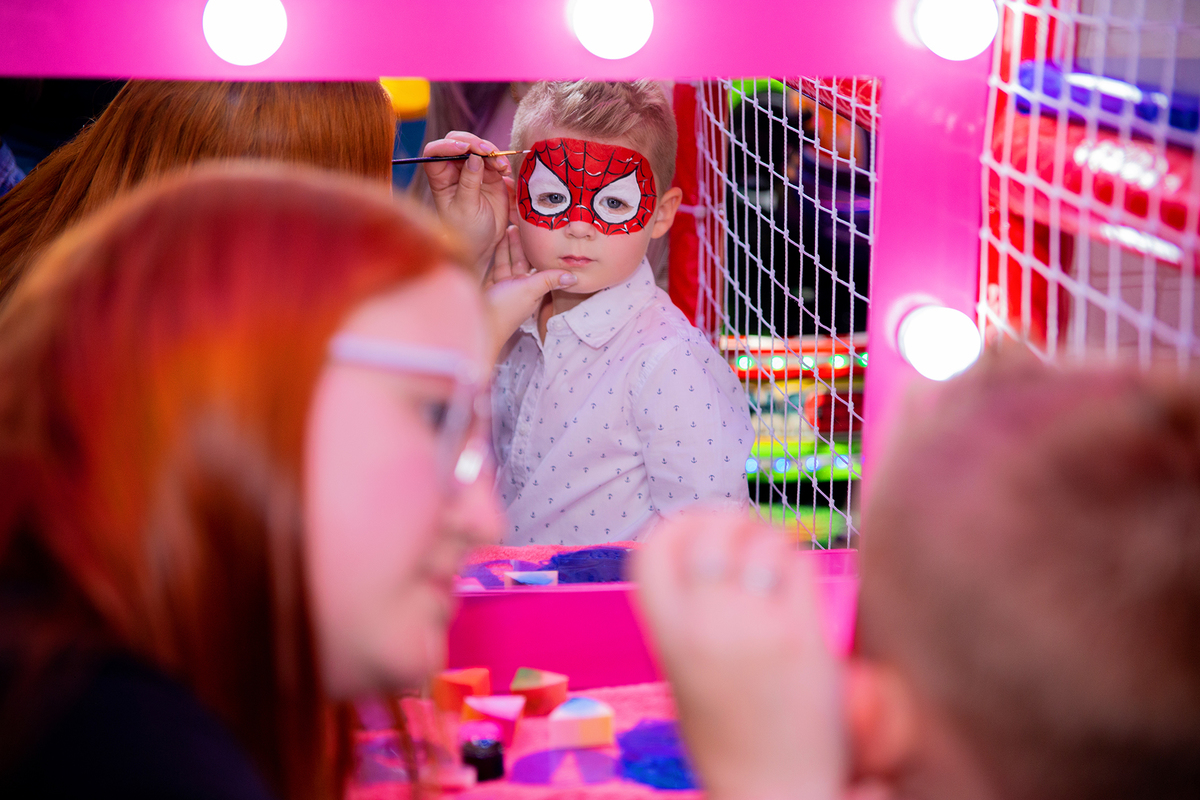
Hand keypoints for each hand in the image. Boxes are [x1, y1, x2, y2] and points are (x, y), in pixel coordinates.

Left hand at [422, 132, 511, 271]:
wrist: (484, 244)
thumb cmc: (467, 231)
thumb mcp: (466, 208)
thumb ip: (469, 182)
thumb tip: (474, 158)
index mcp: (440, 178)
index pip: (435, 152)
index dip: (447, 145)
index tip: (464, 149)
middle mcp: (453, 170)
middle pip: (458, 142)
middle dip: (473, 143)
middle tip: (487, 151)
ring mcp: (471, 170)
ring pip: (478, 147)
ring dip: (490, 151)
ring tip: (501, 166)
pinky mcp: (489, 174)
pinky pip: (494, 158)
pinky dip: (501, 160)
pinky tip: (506, 170)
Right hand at [483, 225, 575, 360]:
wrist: (476, 324)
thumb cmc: (505, 310)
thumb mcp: (530, 291)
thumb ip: (549, 280)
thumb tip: (575, 277)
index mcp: (533, 289)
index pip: (537, 265)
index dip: (537, 250)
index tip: (537, 233)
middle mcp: (519, 287)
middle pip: (521, 261)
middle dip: (520, 244)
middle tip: (519, 224)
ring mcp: (504, 287)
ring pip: (507, 261)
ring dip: (507, 246)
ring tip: (508, 227)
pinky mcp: (490, 286)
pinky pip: (494, 266)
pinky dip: (495, 254)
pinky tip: (494, 241)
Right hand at [634, 509, 844, 799]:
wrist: (771, 795)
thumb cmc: (728, 739)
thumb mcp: (682, 676)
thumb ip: (686, 619)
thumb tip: (703, 554)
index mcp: (668, 639)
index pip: (654, 549)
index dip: (677, 526)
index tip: (698, 526)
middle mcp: (707, 628)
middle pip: (709, 533)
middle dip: (728, 520)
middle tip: (744, 530)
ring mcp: (756, 630)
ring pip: (759, 540)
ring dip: (767, 537)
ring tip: (773, 554)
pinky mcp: (804, 639)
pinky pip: (798, 567)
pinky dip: (795, 559)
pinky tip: (795, 577)